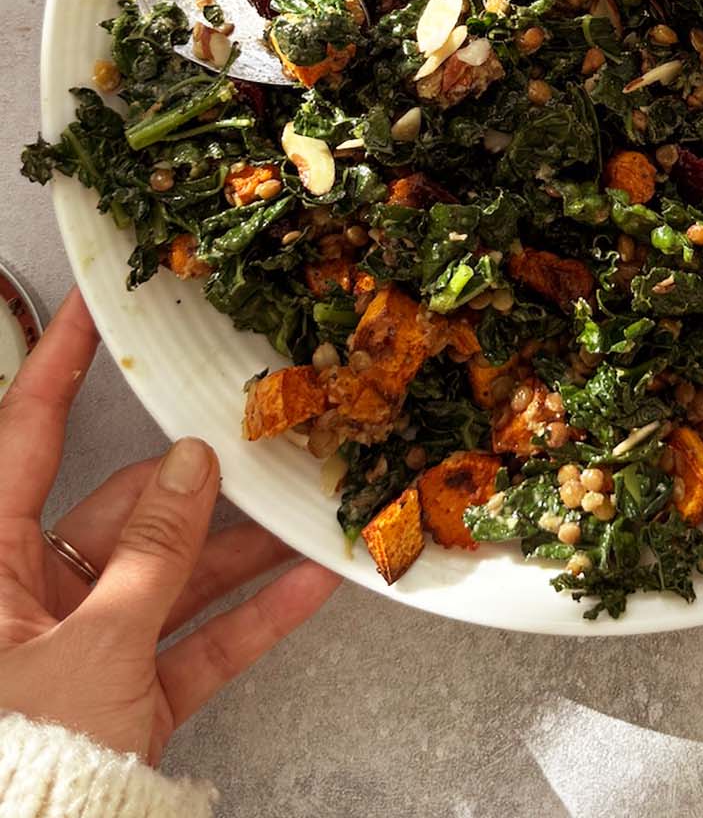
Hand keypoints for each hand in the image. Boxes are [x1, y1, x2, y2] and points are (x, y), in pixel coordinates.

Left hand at [0, 289, 339, 763]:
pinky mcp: (123, 700)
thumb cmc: (24, 764)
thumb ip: (152, 552)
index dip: (59, 365)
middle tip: (248, 439)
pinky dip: (246, 620)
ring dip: (236, 551)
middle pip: (118, 512)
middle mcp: (29, 601)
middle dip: (191, 483)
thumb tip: (191, 465)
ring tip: (300, 511)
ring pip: (166, 576)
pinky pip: (190, 644)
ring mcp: (80, 650)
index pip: (23, 436)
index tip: (93, 308)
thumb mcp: (95, 647)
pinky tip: (304, 587)